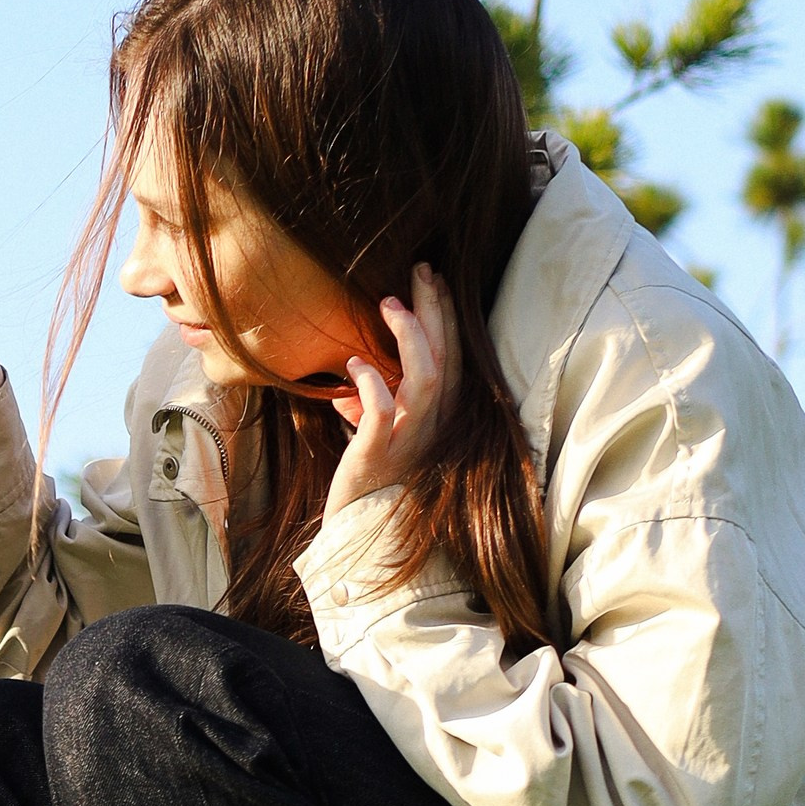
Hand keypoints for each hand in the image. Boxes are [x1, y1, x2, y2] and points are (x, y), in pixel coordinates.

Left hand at [320, 265, 456, 524]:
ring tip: (389, 304)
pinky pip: (384, 414)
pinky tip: (354, 366)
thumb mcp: (377, 434)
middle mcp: (432, 426)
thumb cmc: (369, 481)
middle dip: (435, 310)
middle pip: (445, 357)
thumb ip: (375, 402)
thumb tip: (360, 370)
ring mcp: (408, 441)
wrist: (360, 535)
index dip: (445, 315)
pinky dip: (372, 386)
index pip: (450, 355)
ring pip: (427, 380)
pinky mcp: (377, 457)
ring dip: (410, 338)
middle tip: (419, 270)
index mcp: (436, 416)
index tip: (432, 277)